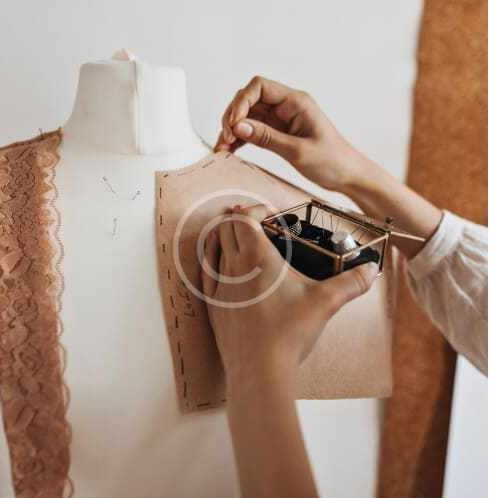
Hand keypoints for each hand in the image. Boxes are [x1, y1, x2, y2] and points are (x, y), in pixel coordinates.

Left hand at [201, 204, 378, 390]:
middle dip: (241, 218)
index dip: (255, 208)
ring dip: (225, 235)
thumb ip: (351, 283)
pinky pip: (205, 271)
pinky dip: (212, 258)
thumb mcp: (326, 303)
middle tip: (260, 224)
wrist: (260, 370)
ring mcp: (219, 286)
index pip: (243, 217)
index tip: (272, 213)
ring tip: (240, 237)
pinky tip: (221, 261)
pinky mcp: (213, 305)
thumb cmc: (289, 333)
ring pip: (213, 246)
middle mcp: (233, 266)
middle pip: (226, 227)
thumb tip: (371, 271)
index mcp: (256, 257)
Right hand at [214, 76, 442, 258]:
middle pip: (250, 100)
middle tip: (225, 139)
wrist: (348, 176)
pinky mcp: (280, 133)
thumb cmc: (331, 161)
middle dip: (233, 117)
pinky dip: (242, 139)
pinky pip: (255, 130)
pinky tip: (232, 151)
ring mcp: (282, 119)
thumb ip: (267, 137)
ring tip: (223, 149)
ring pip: (249, 117)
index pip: (259, 87)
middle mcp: (287, 106)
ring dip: (234, 130)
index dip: (241, 102)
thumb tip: (238, 126)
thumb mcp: (297, 151)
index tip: (233, 124)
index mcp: (296, 102)